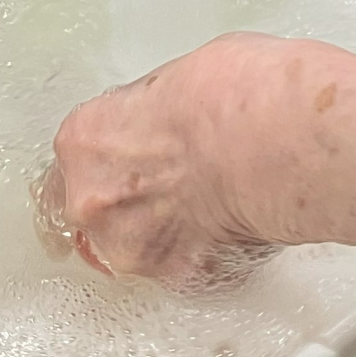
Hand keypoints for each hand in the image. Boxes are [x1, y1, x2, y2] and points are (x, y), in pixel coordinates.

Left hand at [45, 36, 274, 288]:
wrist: (277, 140)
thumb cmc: (234, 97)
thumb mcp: (176, 76)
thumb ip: (151, 112)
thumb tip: (170, 120)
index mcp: (84, 140)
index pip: (78, 158)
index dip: (115, 155)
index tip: (141, 150)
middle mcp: (94, 202)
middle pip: (97, 209)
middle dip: (133, 198)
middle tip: (178, 175)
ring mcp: (132, 248)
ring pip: (137, 246)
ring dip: (165, 230)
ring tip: (213, 199)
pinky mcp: (180, 280)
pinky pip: (185, 269)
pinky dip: (205, 253)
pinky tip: (234, 222)